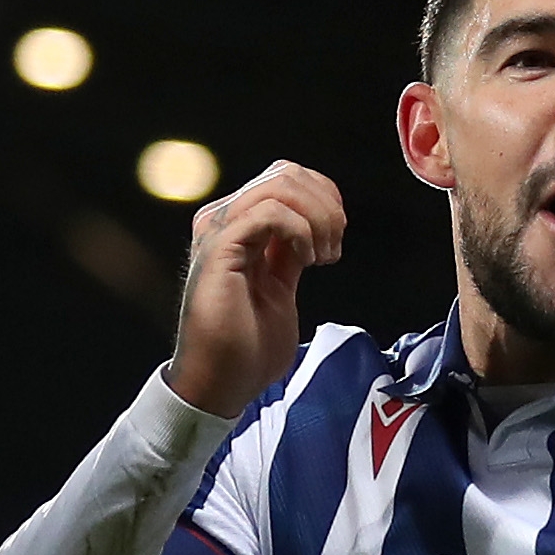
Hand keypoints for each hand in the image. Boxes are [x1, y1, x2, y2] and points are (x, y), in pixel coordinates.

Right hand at [170, 160, 346, 417]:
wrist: (221, 381)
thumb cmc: (248, 346)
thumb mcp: (281, 284)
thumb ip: (290, 251)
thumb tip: (317, 224)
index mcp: (237, 227)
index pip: (286, 179)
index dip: (324, 198)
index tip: (336, 241)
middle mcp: (223, 220)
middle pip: (286, 173)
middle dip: (325, 204)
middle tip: (333, 249)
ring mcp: (218, 231)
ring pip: (280, 185)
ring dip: (317, 217)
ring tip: (323, 256)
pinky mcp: (220, 248)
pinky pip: (269, 213)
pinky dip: (300, 231)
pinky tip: (308, 261)